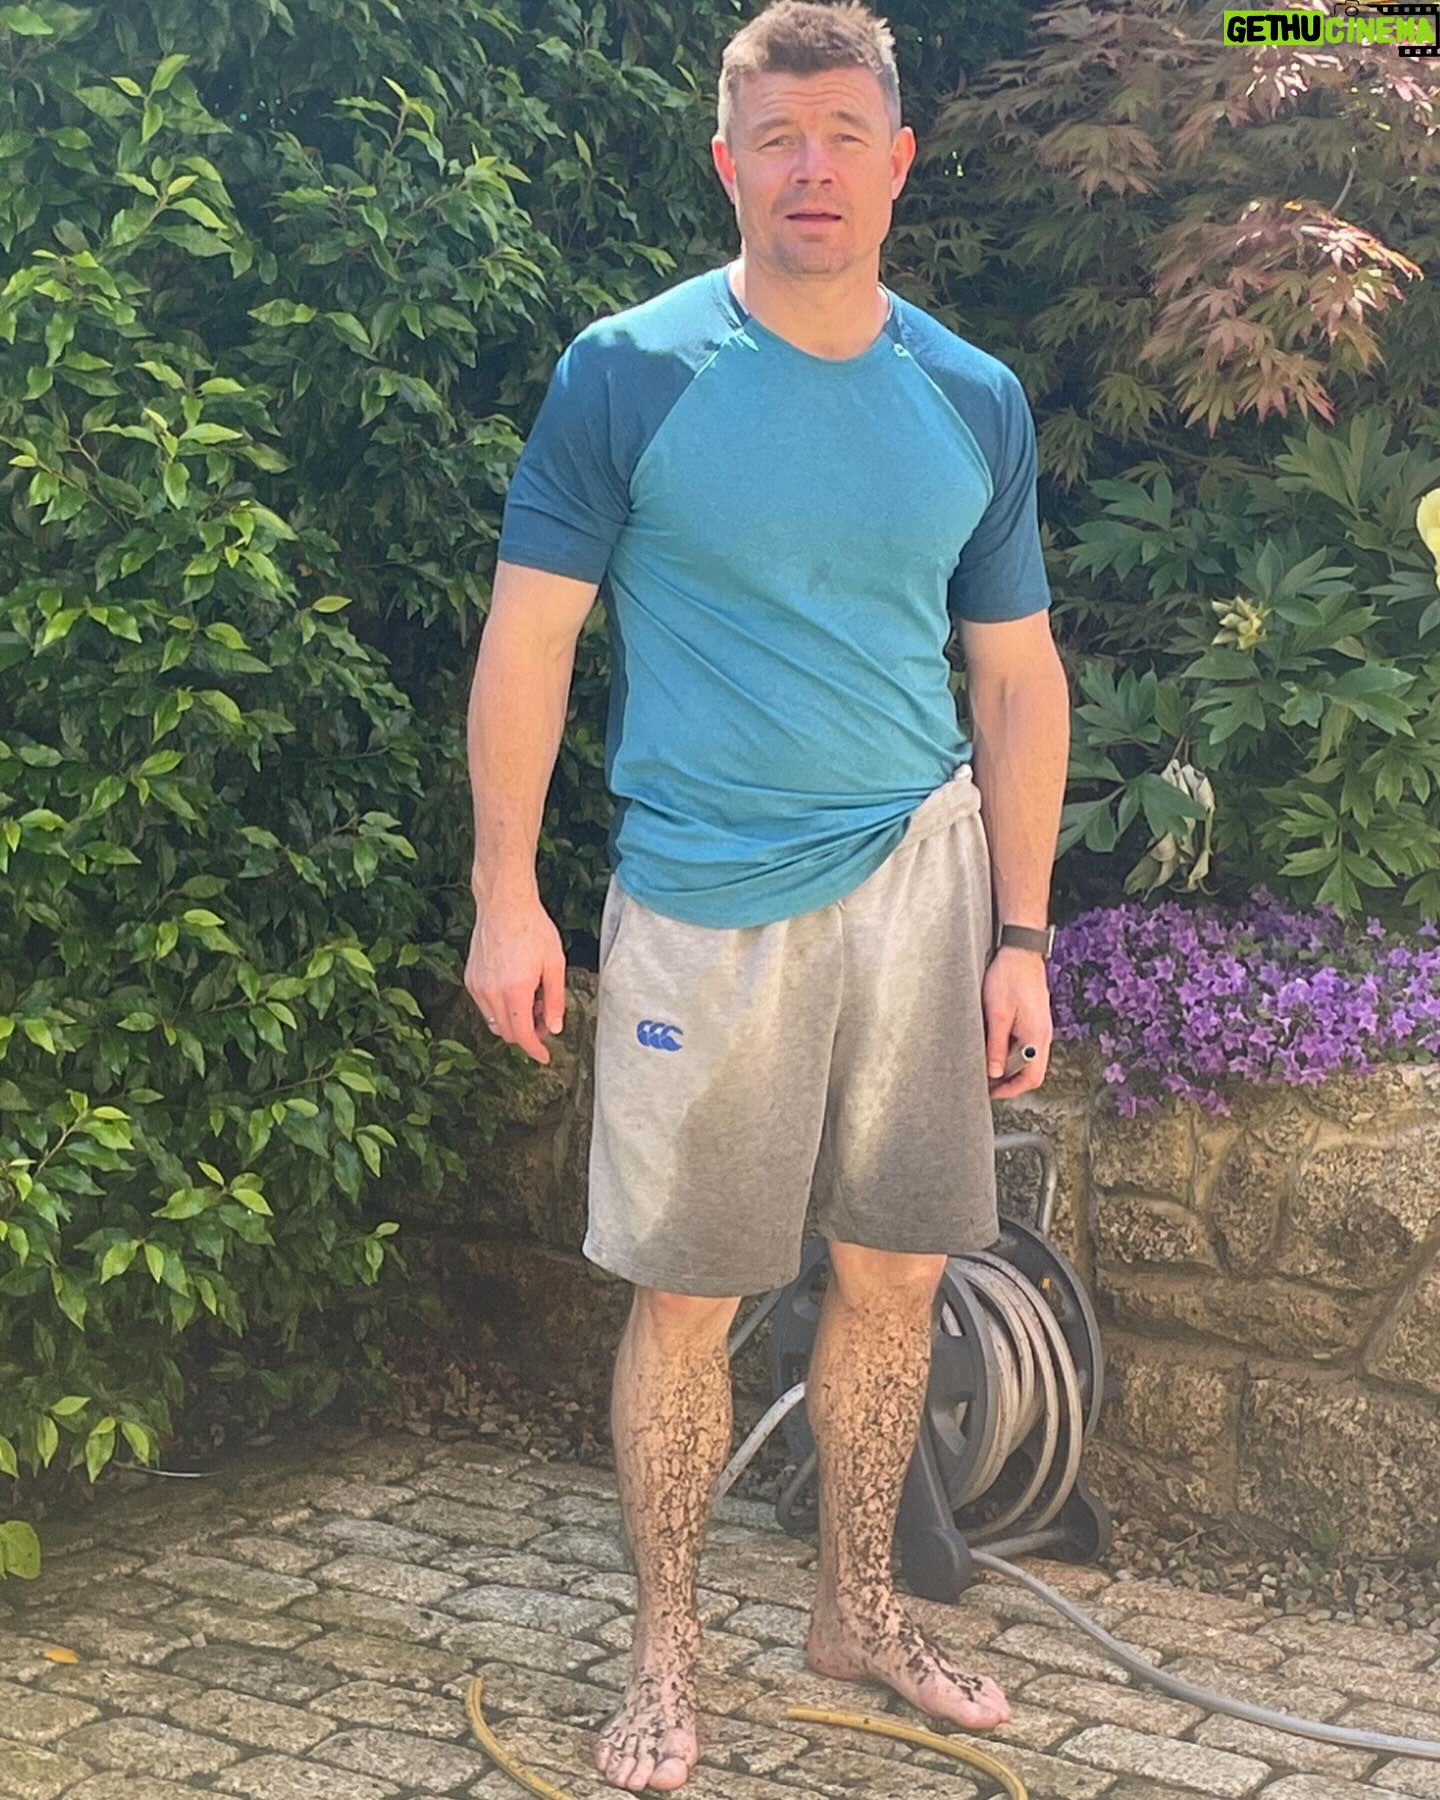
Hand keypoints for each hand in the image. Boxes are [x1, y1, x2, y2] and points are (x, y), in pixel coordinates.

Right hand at [465, 889, 566, 1065]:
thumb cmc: (533, 929)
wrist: (504, 905)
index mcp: (515, 990)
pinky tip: (515, 988)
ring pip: (494, 1021)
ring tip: (531, 999)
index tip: (544, 1057)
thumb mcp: (555, 964)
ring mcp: (477, 986)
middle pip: (507, 1032)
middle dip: (527, 1034)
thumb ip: (555, 1000)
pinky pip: (485, 1005)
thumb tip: (554, 1028)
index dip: (534, 1050)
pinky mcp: (470, 978)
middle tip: (544, 1019)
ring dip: (513, 1020)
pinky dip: (500, 1007)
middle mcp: (491, 992)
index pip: (522, 1035)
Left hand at [982, 946, 1052, 1099]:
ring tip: (985, 1062)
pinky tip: (992, 1043)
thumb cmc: (1009, 978)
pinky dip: (1009, 1049)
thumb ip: (995, 1045)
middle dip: (1008, 1080)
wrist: (1021, 951)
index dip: (1012, 1090)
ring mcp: (1040, 1026)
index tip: (993, 1093)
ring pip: (1026, 1057)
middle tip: (985, 1080)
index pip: (1031, 1077)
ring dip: (1007, 1064)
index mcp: (1036, 1036)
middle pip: (1030, 1070)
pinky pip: (1024, 1043)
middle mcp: (1042, 1034)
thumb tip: (993, 1072)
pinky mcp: (1034, 1018)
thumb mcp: (997, 1015)